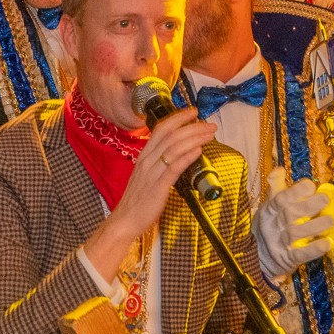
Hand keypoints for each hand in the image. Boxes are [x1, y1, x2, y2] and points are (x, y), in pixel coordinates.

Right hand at [82, 108, 215, 282]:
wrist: (124, 221)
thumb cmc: (137, 202)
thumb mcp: (147, 177)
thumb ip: (160, 165)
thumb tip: (179, 156)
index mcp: (144, 157)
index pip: (160, 129)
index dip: (178, 118)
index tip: (193, 112)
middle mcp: (147, 161)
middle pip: (171, 135)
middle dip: (192, 127)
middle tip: (209, 124)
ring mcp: (151, 173)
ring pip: (174, 148)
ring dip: (195, 138)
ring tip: (209, 135)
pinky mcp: (158, 187)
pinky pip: (173, 167)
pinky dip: (187, 157)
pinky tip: (198, 151)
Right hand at [251, 169, 333, 281]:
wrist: (257, 258)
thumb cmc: (270, 226)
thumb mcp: (269, 206)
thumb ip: (276, 187)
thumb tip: (279, 168)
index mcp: (269, 210)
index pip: (280, 199)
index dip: (295, 191)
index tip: (311, 185)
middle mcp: (272, 226)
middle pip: (289, 214)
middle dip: (309, 206)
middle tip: (326, 200)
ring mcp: (278, 244)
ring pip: (296, 234)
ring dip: (315, 226)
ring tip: (331, 221)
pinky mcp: (286, 259)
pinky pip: (300, 254)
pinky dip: (314, 249)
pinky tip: (328, 243)